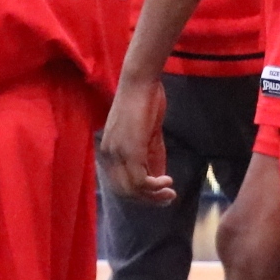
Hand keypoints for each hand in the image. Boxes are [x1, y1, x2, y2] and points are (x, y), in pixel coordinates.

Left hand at [101, 72, 174, 203]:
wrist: (141, 80)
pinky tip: (168, 181)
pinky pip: (139, 180)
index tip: (159, 193)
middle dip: (147, 199)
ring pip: (132, 189)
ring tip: (170, 192)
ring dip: (153, 196)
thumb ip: (151, 157)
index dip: (140, 194)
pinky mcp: (130, 150)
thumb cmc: (146, 101)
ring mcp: (118, 153)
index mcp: (109, 151)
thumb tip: (158, 179)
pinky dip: (154, 186)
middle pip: (124, 191)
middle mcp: (109, 154)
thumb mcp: (149, 134)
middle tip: (168, 198)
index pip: (120, 183)